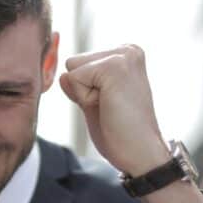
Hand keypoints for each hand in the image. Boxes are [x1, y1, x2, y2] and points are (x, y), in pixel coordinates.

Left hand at [58, 45, 169, 174]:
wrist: (140, 153)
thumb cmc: (121, 132)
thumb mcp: (93, 103)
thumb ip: (79, 86)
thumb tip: (62, 75)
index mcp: (126, 55)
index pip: (79, 63)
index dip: (86, 89)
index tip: (111, 104)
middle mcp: (128, 49)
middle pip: (73, 62)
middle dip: (84, 89)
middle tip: (111, 107)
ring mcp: (123, 56)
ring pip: (72, 68)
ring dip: (84, 94)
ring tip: (111, 106)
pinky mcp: (114, 66)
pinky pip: (74, 78)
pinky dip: (84, 98)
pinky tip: (109, 107)